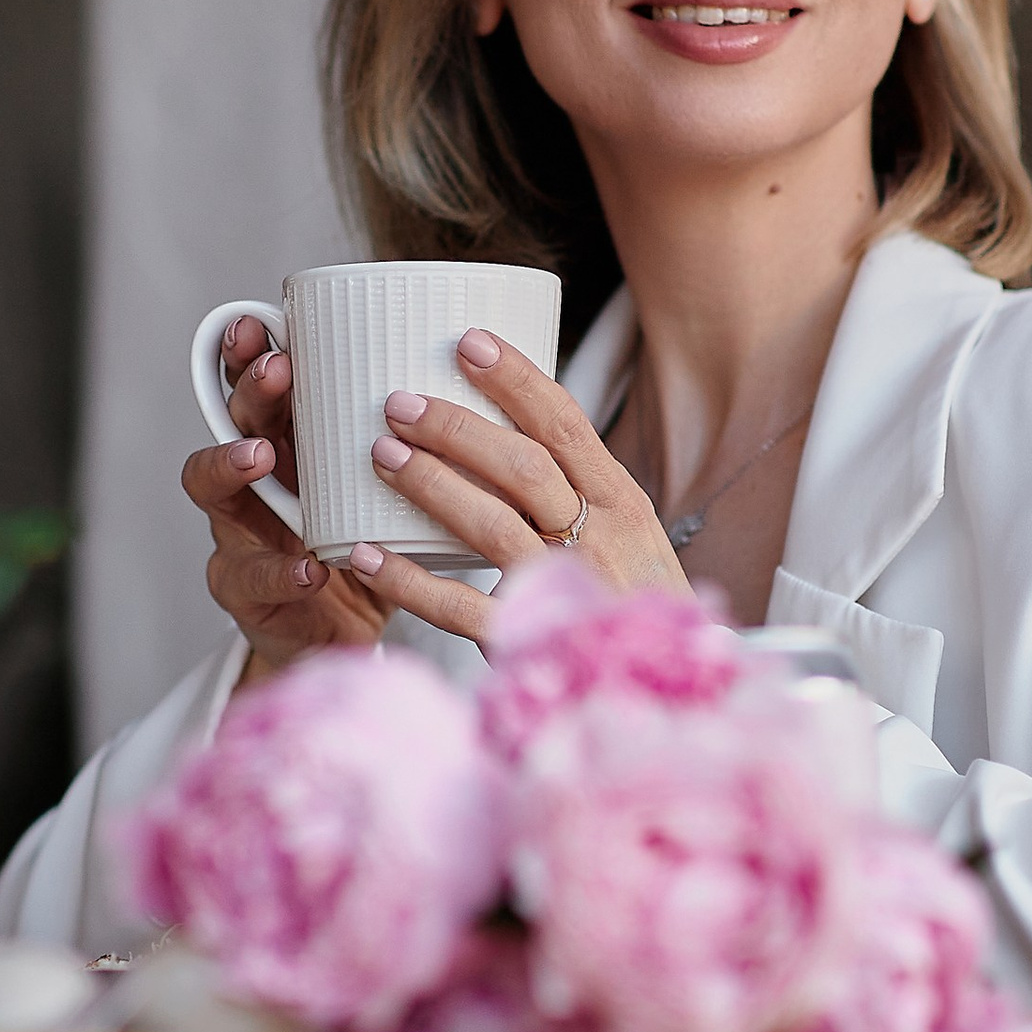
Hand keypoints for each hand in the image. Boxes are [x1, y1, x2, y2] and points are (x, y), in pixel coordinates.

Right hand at [182, 317, 388, 684]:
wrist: (343, 637)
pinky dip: (283, 570)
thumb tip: (474, 367)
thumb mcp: (386, 486)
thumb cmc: (367, 545)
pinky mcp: (248, 594)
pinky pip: (253, 578)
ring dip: (233, 466)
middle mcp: (250, 481)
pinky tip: (310, 567)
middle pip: (231, 422)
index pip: (257, 387)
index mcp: (285, 445)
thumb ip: (412, 439)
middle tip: (277, 370)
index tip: (261, 320)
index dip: (249, 352)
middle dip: (249, 392)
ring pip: (214, 493)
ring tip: (260, 455)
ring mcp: (239, 536)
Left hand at [350, 326, 688, 647]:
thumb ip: (576, 488)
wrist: (666, 690)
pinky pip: (459, 607)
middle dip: (456, 428)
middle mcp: (597, 539)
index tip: (467, 341)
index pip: (565, 424)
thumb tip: (501, 427)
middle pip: (523, 466)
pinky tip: (365, 554)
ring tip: (381, 454)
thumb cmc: (633, 602)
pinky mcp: (529, 642)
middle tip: (399, 403)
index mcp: (621, 502)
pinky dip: (407, 580)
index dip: (515, 378)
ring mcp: (564, 590)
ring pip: (490, 524)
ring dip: (431, 483)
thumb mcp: (628, 535)